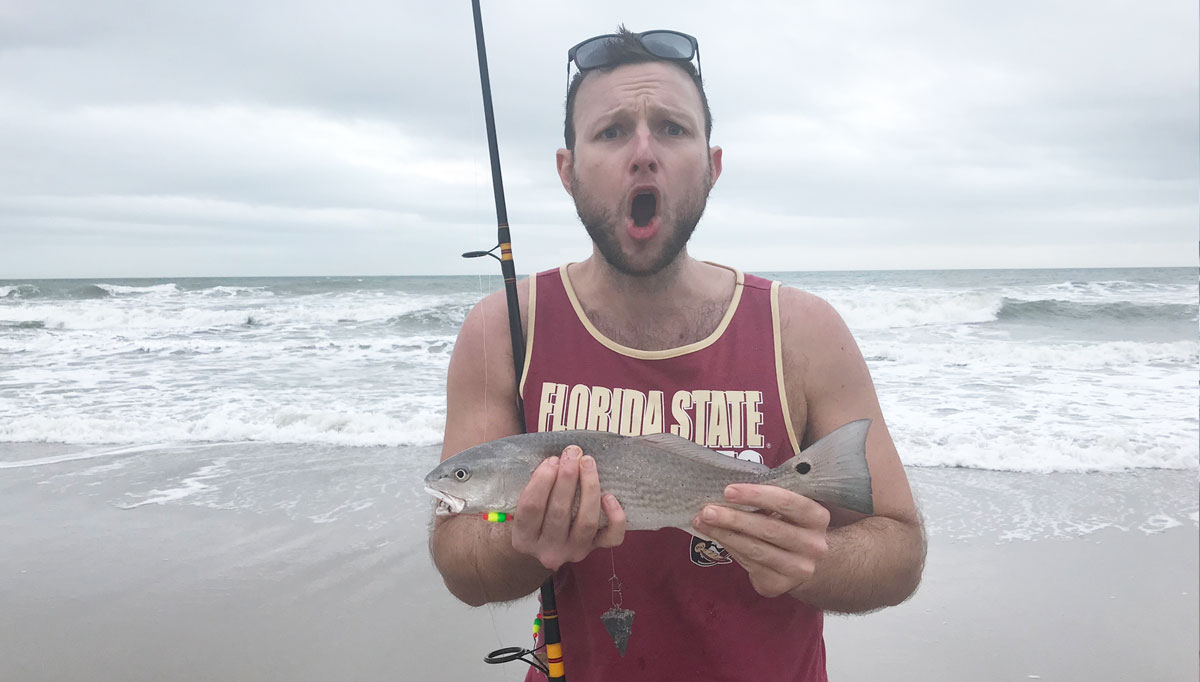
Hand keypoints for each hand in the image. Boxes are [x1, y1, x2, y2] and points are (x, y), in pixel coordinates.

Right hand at [511, 445, 626, 570]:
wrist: (545, 545)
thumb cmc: (534, 516)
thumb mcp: (522, 504)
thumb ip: (534, 487)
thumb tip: (558, 459)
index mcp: (523, 539)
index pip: (531, 508)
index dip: (542, 481)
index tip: (552, 460)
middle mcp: (548, 551)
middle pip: (559, 512)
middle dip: (567, 478)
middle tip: (572, 453)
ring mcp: (574, 552)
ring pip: (586, 522)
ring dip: (589, 488)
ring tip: (587, 463)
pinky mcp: (595, 549)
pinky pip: (612, 537)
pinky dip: (615, 516)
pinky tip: (609, 496)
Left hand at [691, 484, 829, 597]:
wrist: (804, 563)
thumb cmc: (790, 525)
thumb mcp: (789, 510)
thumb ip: (768, 500)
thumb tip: (727, 492)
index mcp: (818, 518)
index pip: (787, 502)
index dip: (756, 495)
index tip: (728, 490)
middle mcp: (814, 546)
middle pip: (768, 529)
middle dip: (734, 518)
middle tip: (707, 510)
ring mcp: (798, 569)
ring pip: (755, 549)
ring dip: (724, 534)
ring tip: (701, 521)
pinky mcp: (779, 586)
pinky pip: (748, 564)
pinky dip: (729, 548)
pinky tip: (715, 537)